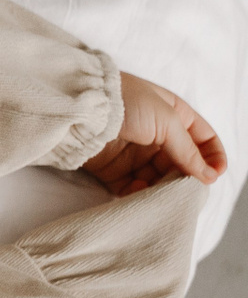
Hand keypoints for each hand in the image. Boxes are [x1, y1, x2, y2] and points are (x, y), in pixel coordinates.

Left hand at [82, 72, 227, 195]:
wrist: (82, 106)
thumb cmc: (128, 102)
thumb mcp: (167, 120)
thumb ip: (188, 150)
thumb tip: (209, 176)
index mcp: (175, 116)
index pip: (203, 139)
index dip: (213, 157)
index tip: (214, 175)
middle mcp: (157, 135)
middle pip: (182, 164)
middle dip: (187, 178)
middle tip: (188, 190)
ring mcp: (135, 153)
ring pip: (158, 179)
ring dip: (164, 189)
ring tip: (165, 194)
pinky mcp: (113, 169)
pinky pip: (132, 188)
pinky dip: (139, 194)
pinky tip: (141, 193)